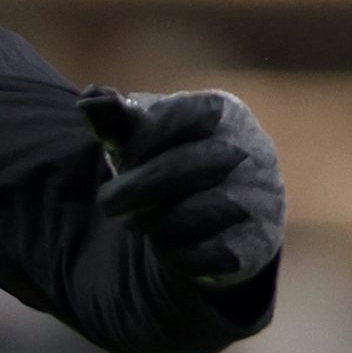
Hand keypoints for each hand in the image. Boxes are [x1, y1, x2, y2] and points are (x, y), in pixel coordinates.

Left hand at [78, 86, 281, 287]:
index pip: (177, 116)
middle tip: (107, 204)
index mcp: (224, 113)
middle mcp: (252, 151)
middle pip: (181, 167)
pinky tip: (166, 245)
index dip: (140, 138)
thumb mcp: (142, 134)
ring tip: (141, 223)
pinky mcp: (258, 242)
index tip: (119, 153)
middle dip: (134, 189)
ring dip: (155, 223)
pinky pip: (210, 253)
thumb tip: (90, 99)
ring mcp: (261, 197)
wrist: (220, 210)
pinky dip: (176, 253)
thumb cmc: (170, 159)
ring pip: (196, 213)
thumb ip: (116, 116)